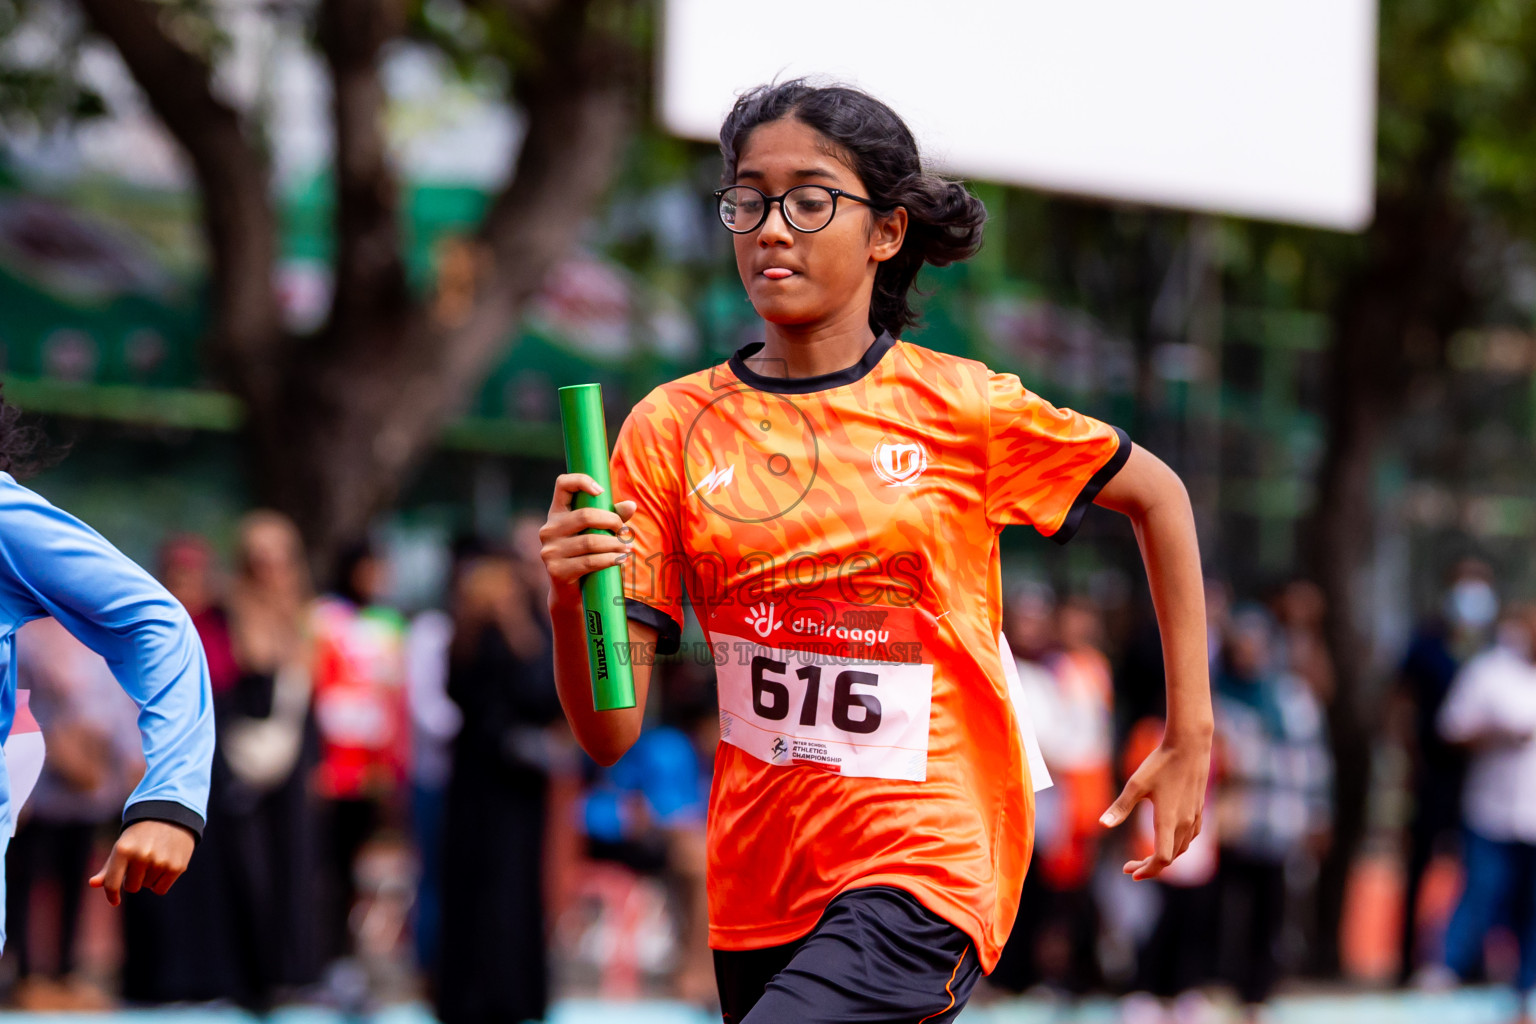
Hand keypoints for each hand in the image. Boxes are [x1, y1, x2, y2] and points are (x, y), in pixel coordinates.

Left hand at [89, 820, 195, 905]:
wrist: (171, 816)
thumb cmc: (141, 835)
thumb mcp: (122, 847)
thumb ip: (108, 868)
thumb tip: (92, 884)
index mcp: (123, 850)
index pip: (112, 884)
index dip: (112, 895)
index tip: (115, 901)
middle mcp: (141, 856)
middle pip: (132, 887)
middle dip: (135, 879)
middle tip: (142, 862)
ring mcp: (160, 862)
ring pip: (148, 886)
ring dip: (150, 877)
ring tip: (156, 858)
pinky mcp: (176, 867)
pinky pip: (160, 889)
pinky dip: (161, 882)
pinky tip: (165, 865)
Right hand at [540, 473, 635, 604]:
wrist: (569, 593)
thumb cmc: (585, 556)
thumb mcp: (596, 533)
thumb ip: (612, 518)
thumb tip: (631, 505)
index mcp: (557, 513)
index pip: (563, 484)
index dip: (581, 480)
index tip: (602, 491)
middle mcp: (548, 529)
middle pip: (584, 515)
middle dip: (611, 521)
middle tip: (625, 532)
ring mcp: (550, 551)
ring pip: (590, 541)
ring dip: (614, 544)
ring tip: (628, 548)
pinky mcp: (556, 571)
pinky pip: (589, 562)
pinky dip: (609, 560)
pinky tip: (621, 560)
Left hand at [1099, 736, 1209, 879]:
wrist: (1190, 746)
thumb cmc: (1161, 763)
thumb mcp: (1136, 784)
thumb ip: (1120, 807)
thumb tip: (1102, 824)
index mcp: (1168, 821)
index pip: (1162, 859)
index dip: (1147, 870)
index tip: (1130, 872)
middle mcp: (1184, 823)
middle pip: (1170, 858)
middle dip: (1149, 866)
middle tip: (1129, 867)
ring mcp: (1194, 817)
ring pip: (1181, 848)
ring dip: (1164, 857)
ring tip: (1145, 857)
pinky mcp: (1199, 810)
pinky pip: (1190, 837)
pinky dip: (1177, 845)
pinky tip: (1166, 839)